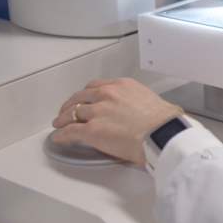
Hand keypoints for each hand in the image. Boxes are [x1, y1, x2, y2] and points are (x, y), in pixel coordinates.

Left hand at [51, 78, 183, 163]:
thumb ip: (149, 103)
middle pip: (80, 97)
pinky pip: (70, 131)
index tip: (84, 98)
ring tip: (59, 123)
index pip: (96, 86)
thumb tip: (161, 112)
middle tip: (67, 109)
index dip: (87, 94)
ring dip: (63, 118)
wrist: (160, 133)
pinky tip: (59, 137)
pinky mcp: (90, 130)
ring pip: (72, 113)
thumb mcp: (157, 101)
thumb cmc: (164, 121)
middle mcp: (107, 94)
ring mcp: (97, 111)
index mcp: (122, 85)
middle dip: (71, 103)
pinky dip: (62, 134)